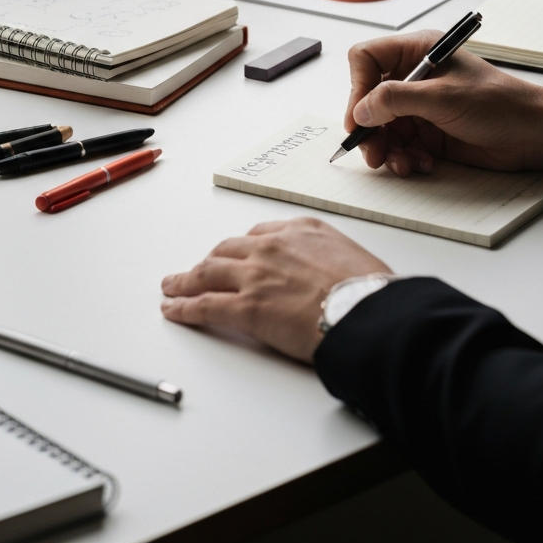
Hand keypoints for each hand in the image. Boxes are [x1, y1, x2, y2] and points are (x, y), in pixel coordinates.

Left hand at [161, 217, 388, 362]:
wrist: (367, 311)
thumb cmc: (370, 291)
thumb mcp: (353, 258)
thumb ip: (331, 260)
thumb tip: (335, 278)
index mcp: (300, 231)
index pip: (259, 234)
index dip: (242, 248)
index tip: (235, 254)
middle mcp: (272, 246)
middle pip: (227, 250)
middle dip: (209, 261)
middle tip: (198, 269)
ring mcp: (255, 276)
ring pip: (207, 272)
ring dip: (185, 280)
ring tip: (172, 286)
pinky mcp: (245, 307)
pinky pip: (204, 305)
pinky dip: (183, 307)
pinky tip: (173, 309)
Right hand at [344, 31, 542, 176]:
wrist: (536, 135)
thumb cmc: (501, 104)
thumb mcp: (444, 98)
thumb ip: (396, 100)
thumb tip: (361, 110)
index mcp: (417, 52)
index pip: (366, 60)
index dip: (357, 87)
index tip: (360, 117)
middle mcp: (413, 77)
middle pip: (367, 99)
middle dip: (369, 128)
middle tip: (373, 152)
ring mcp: (419, 107)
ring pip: (380, 127)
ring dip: (386, 148)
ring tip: (401, 164)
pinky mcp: (427, 132)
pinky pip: (399, 145)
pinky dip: (404, 158)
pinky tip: (422, 164)